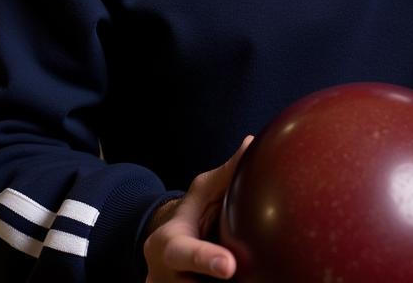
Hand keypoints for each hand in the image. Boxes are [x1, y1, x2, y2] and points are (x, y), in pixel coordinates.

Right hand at [144, 136, 252, 281]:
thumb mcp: (204, 192)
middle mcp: (160, 278)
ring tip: (244, 274)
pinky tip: (246, 279)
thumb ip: (227, 173)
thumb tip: (252, 143)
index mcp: (164, 244)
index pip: (184, 253)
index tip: (229, 266)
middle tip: (241, 272)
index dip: (206, 260)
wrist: (167, 250)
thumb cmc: (192, 215)